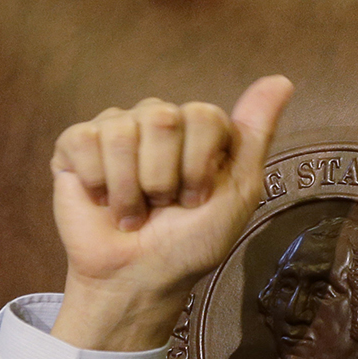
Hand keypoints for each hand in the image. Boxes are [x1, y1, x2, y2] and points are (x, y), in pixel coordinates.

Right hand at [49, 75, 292, 350]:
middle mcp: (156, 120)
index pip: (202, 115)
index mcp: (196, 127)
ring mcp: (116, 129)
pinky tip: (101, 199)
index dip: (198, 165)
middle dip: (163, 177)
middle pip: (162, 119)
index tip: (196, 199)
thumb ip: (255, 134)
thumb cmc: (190, 242)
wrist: (138, 278)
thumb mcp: (237, 192)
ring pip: (122, 132)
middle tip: (162, 204)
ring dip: (129, 189)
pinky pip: (84, 140)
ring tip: (132, 210)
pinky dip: (96, 182)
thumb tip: (281, 80)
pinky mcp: (76, 145)